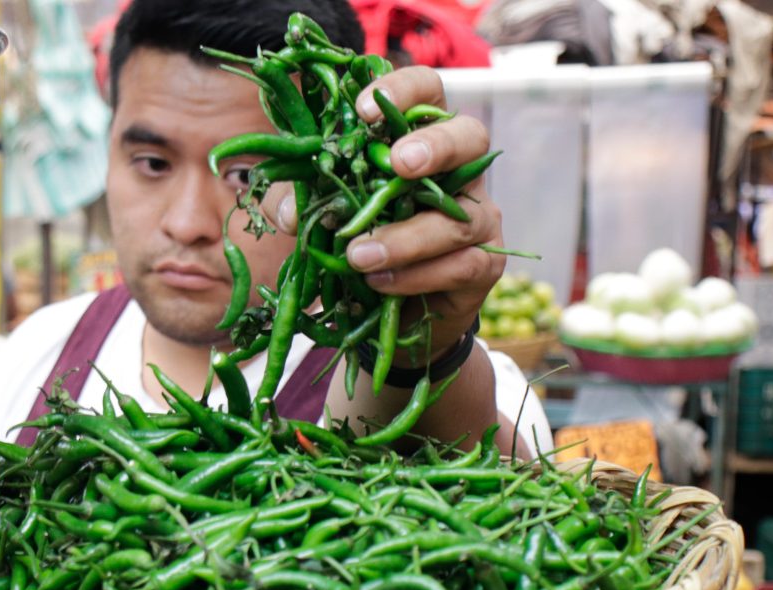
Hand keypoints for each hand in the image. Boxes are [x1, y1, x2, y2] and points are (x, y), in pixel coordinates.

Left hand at [266, 66, 504, 363]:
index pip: (426, 92)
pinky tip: (379, 283)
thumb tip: (289, 212)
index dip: (402, 90)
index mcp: (416, 140)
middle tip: (399, 164)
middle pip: (470, 136)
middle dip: (436, 146)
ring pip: (461, 216)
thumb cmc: (354, 244)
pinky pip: (462, 264)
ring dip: (406, 237)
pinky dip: (416, 275)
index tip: (362, 109)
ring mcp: (477, 216)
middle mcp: (457, 171)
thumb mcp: (317, 214)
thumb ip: (296, 202)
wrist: (387, 315)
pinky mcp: (484, 264)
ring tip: (358, 257)